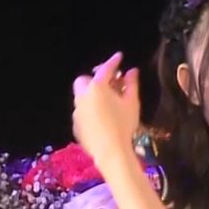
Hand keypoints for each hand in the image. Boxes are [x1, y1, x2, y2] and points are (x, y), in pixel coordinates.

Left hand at [72, 52, 140, 166]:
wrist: (110, 152)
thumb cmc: (124, 125)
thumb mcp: (132, 103)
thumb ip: (131, 84)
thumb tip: (132, 71)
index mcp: (97, 87)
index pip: (106, 69)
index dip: (113, 61)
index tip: (119, 57)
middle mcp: (83, 96)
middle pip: (84, 80)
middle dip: (94, 78)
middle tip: (109, 83)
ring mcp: (77, 111)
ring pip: (82, 97)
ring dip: (92, 95)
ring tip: (107, 102)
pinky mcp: (76, 125)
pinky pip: (82, 112)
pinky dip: (90, 110)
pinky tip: (102, 118)